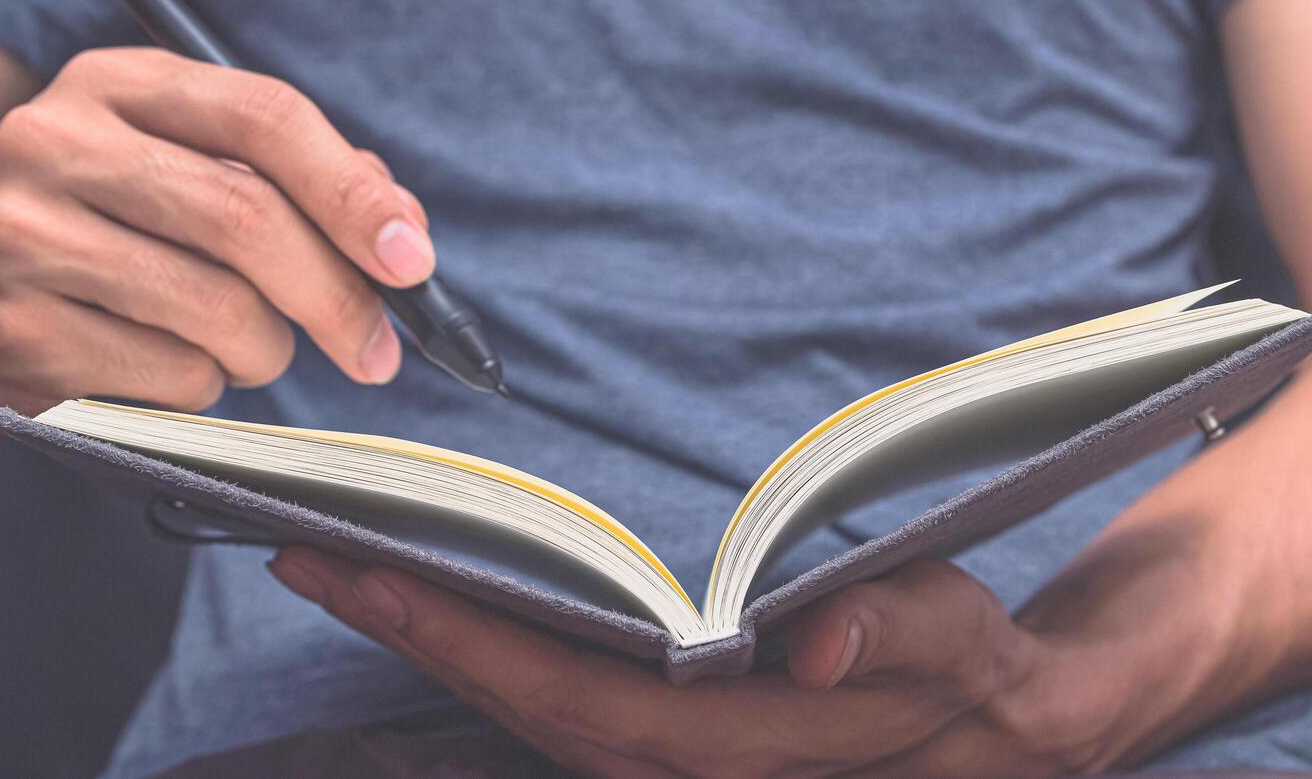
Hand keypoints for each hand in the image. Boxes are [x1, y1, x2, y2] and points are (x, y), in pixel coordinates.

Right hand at [0, 47, 431, 429]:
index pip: (265, 117)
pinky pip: (175, 380)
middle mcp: (57, 142)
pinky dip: (206, 387)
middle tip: (377, 350)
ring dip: (266, 350)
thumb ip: (303, 181)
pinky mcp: (15, 333)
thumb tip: (401, 232)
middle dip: (338, 297)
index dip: (354, 194)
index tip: (411, 261)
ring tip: (241, 342)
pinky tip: (166, 363)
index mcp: (120, 83)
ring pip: (221, 312)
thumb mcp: (191, 165)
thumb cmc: (113, 223)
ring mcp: (23, 237)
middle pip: (247, 217)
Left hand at [268, 547, 1119, 777]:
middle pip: (520, 708)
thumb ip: (897, 633)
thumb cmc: (976, 671)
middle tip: (309, 554)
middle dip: (412, 635)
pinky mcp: (679, 742)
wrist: (1003, 730)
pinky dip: (494, 662)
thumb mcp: (962, 637)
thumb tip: (811, 640)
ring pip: (529, 715)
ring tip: (354, 573)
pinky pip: (564, 709)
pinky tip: (455, 614)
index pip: (575, 696)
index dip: (468, 640)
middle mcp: (687, 769)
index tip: (372, 573)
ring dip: (438, 646)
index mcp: (742, 748)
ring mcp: (676, 764)